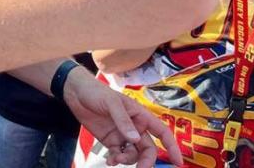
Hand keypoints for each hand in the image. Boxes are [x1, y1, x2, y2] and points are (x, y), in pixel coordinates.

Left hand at [63, 69, 182, 166]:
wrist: (75, 92)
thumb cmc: (96, 91)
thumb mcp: (111, 103)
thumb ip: (123, 121)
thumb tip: (135, 139)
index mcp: (141, 115)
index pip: (162, 132)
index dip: (172, 146)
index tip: (178, 162)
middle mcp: (135, 127)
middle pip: (148, 149)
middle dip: (146, 161)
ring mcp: (123, 135)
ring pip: (133, 154)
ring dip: (128, 161)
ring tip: (115, 159)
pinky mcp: (110, 141)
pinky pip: (119, 155)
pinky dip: (116, 160)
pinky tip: (110, 160)